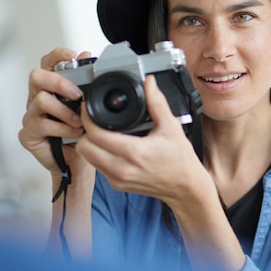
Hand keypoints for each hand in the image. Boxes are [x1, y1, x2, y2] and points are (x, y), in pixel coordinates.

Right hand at [19, 47, 94, 182]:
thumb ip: (85, 82)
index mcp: (50, 88)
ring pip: (41, 100)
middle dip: (58, 82)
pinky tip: (74, 133)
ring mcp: (31, 115)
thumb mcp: (87, 107)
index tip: (72, 54)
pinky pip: (42, 124)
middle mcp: (37, 98)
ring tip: (79, 122)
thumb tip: (87, 56)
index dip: (57, 55)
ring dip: (64, 111)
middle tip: (77, 94)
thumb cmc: (80, 133)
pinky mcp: (28, 133)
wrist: (77, 162)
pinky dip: (62, 128)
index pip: (47, 64)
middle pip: (37, 76)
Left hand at [76, 75, 209, 205]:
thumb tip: (148, 83)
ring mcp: (117, 179)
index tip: (90, 108)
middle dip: (86, 130)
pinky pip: (96, 166)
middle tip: (94, 120)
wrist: (185, 187)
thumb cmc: (180, 160)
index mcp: (134, 152)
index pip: (95, 134)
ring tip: (101, 131)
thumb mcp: (171, 127)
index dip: (88, 118)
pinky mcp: (117, 185)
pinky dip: (97, 154)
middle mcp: (122, 168)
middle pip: (84, 147)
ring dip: (90, 143)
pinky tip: (110, 146)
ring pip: (87, 157)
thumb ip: (157, 102)